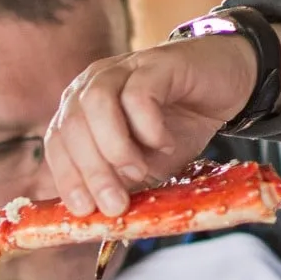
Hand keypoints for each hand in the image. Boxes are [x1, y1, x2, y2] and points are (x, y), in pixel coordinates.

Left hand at [44, 35, 259, 216]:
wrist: (223, 88)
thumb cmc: (174, 131)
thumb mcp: (140, 169)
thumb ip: (116, 185)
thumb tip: (96, 216)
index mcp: (79, 111)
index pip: (57, 143)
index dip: (67, 179)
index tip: (85, 211)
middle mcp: (92, 85)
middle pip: (72, 126)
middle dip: (92, 173)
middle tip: (116, 205)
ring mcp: (123, 69)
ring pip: (97, 105)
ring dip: (115, 148)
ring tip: (140, 171)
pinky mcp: (156, 63)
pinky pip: (138, 95)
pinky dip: (149, 128)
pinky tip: (165, 144)